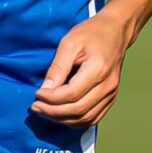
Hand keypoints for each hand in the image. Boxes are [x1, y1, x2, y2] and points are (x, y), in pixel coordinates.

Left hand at [31, 11, 131, 126]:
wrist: (116, 31)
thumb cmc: (92, 33)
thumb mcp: (69, 43)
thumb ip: (57, 67)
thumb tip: (45, 89)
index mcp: (98, 70)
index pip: (71, 94)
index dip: (51, 99)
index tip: (37, 94)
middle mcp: (108, 86)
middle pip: (78, 110)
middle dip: (53, 112)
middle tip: (35, 107)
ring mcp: (111, 94)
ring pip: (85, 119)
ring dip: (62, 119)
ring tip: (45, 112)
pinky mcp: (111, 98)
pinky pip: (93, 118)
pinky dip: (75, 121)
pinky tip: (61, 115)